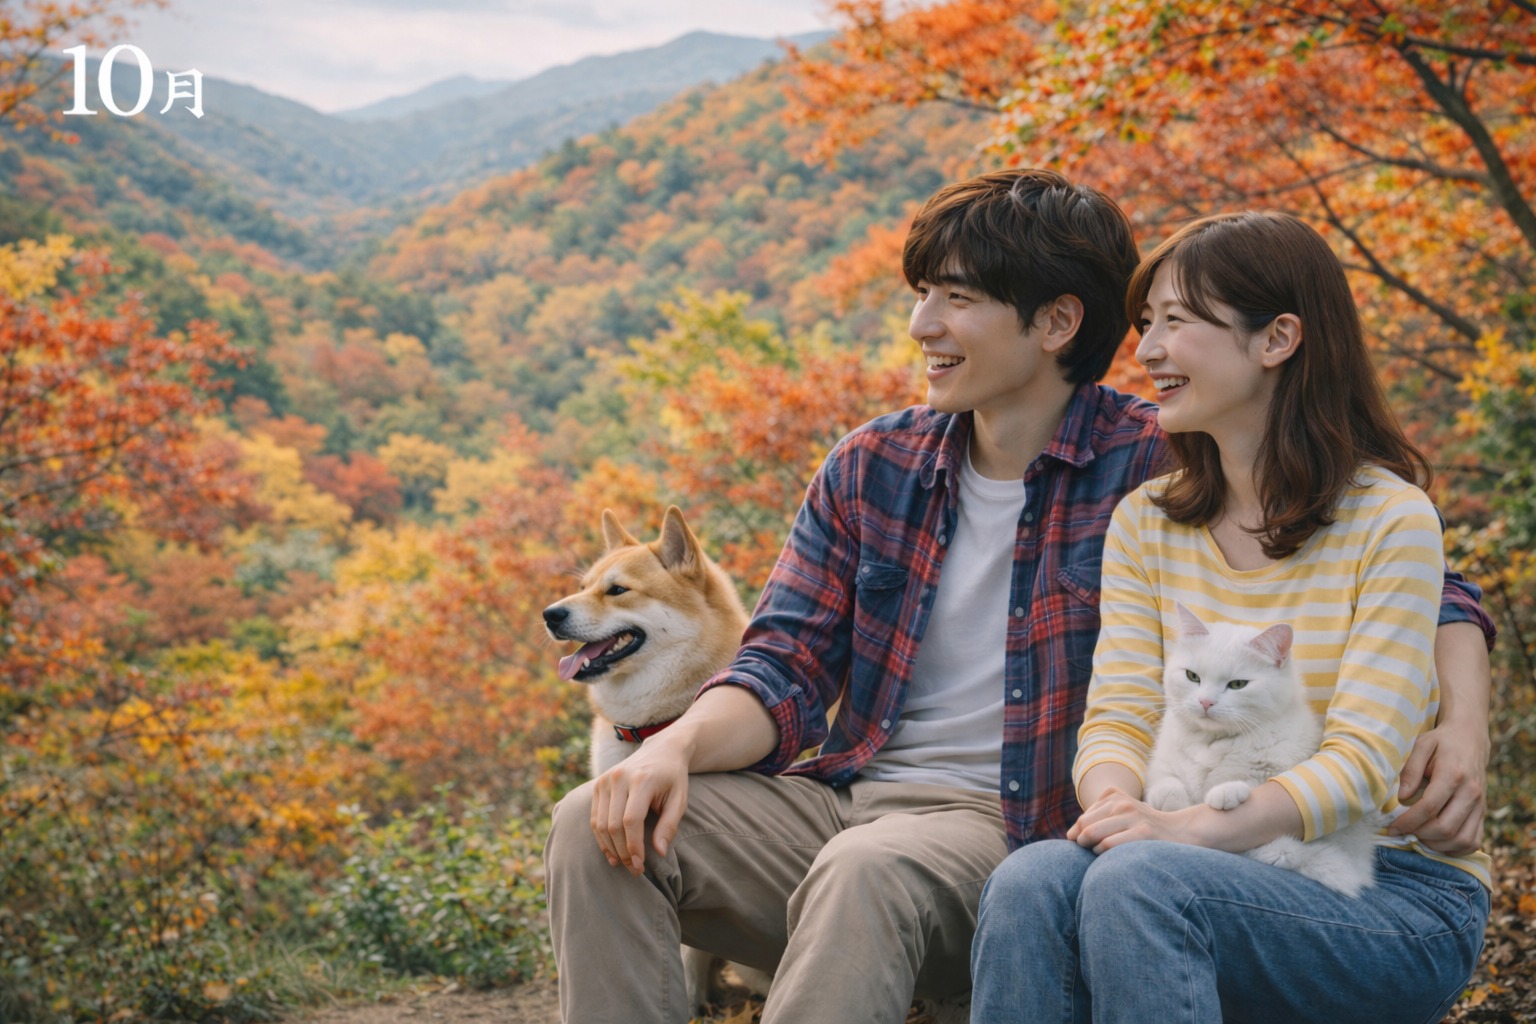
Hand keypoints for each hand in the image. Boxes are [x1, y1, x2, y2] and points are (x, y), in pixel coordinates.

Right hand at [589, 736, 690, 874]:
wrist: (661, 750)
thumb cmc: (673, 778)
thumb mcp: (679, 800)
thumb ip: (669, 826)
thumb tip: (659, 852)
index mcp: (641, 780)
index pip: (631, 820)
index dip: (633, 847)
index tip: (640, 866)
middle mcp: (619, 778)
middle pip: (613, 824)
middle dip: (622, 851)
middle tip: (634, 870)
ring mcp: (605, 780)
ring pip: (600, 823)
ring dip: (610, 848)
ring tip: (622, 864)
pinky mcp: (598, 785)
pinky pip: (594, 817)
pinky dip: (601, 837)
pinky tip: (611, 852)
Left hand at [1067, 787, 1207, 853]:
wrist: (1182, 833)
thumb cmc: (1145, 829)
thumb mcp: (1122, 815)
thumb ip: (1097, 819)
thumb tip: (1070, 835)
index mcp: (1113, 795)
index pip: (1082, 820)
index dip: (1079, 837)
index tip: (1088, 847)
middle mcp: (1121, 803)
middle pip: (1084, 826)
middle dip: (1083, 843)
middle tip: (1095, 853)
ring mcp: (1132, 816)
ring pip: (1092, 835)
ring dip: (1094, 851)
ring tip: (1108, 854)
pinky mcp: (1142, 832)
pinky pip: (1107, 845)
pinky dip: (1105, 855)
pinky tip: (1116, 857)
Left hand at [1390, 720, 1488, 856]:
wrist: (1471, 738)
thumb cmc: (1442, 741)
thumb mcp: (1422, 744)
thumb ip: (1410, 769)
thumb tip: (1402, 797)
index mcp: (1454, 775)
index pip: (1429, 808)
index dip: (1408, 822)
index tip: (1392, 827)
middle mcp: (1470, 793)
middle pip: (1445, 828)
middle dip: (1420, 835)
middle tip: (1403, 832)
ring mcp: (1480, 805)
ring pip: (1461, 840)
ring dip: (1436, 845)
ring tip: (1418, 836)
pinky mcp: (1483, 813)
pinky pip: (1473, 842)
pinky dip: (1455, 849)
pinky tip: (1437, 842)